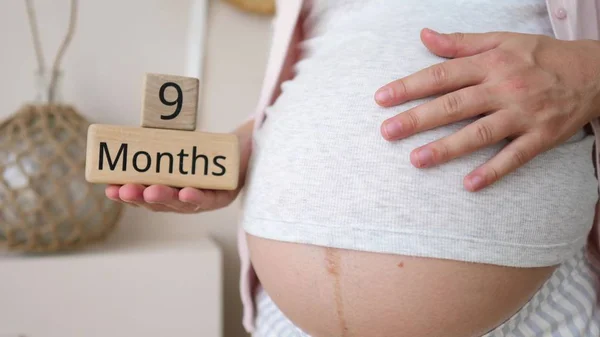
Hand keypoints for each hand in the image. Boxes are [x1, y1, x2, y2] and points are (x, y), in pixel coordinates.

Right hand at [105, 119, 253, 212]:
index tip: (110, 189)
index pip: (147, 199)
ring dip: (166, 198)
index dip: (128, 197)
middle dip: (142, 198)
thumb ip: (160, 144)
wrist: (243, 146)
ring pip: (183, 204)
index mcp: (172, 192)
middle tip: (125, 190)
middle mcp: (187, 201)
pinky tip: (186, 193)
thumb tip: (132, 130)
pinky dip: (197, 197)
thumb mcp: (179, 145)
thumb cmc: (207, 147)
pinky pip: (210, 199)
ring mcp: (207, 200)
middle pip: (163, 205)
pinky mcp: (226, 195)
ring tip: (149, 191)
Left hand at [375, 28, 599, 191]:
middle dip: (418, 118)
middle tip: (387, 132)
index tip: (381, 99)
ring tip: (416, 160)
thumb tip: (424, 37)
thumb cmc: (540, 56)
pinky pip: (515, 156)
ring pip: (480, 133)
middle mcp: (504, 88)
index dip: (410, 86)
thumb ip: (461, 43)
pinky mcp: (541, 136)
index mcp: (490, 63)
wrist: (594, 72)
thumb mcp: (502, 40)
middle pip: (454, 105)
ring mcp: (523, 114)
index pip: (442, 75)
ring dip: (447, 148)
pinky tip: (469, 185)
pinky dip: (493, 170)